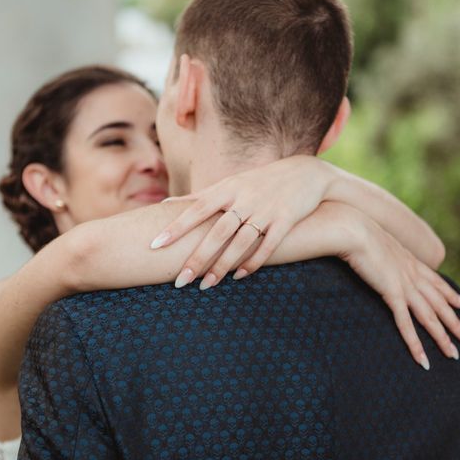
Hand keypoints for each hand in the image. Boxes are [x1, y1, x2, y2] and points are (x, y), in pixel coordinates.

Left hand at [150, 155, 335, 288]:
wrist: (304, 174)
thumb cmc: (257, 182)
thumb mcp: (228, 185)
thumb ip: (198, 197)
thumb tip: (165, 203)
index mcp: (226, 189)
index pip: (196, 209)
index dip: (176, 227)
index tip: (155, 245)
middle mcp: (244, 199)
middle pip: (217, 232)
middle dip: (198, 258)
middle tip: (180, 281)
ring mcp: (266, 210)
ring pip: (241, 242)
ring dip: (223, 266)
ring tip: (206, 286)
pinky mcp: (286, 220)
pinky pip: (268, 245)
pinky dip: (253, 261)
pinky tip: (239, 276)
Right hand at [342, 215, 459, 369]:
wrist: (354, 229)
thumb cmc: (356, 232)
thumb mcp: (373, 240)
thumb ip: (379, 249)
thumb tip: (372, 249)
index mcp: (409, 261)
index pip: (436, 281)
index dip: (450, 294)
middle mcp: (413, 274)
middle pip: (439, 303)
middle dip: (454, 322)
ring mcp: (405, 285)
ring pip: (430, 317)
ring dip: (443, 338)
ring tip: (453, 355)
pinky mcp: (392, 293)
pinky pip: (406, 324)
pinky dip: (415, 343)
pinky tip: (422, 359)